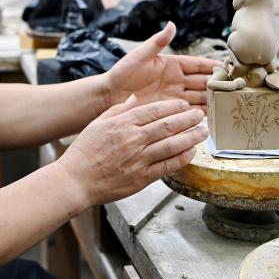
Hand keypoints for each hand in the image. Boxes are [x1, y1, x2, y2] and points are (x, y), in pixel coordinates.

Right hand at [58, 96, 207, 206]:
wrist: (75, 180)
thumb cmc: (84, 153)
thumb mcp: (97, 123)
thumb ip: (118, 110)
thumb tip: (134, 99)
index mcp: (123, 123)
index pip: (154, 110)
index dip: (173, 107)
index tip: (184, 105)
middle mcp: (133, 139)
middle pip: (168, 125)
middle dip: (188, 119)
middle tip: (200, 115)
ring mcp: (139, 159)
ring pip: (172, 145)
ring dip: (191, 137)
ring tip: (203, 132)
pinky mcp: (142, 177)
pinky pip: (167, 166)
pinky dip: (182, 158)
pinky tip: (191, 152)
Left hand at [104, 22, 219, 107]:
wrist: (110, 95)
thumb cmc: (123, 73)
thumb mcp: (140, 56)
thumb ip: (157, 42)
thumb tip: (171, 24)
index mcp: (172, 64)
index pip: (198, 65)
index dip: (213, 66)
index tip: (229, 67)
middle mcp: (177, 80)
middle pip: (203, 82)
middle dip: (219, 84)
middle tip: (236, 88)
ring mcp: (175, 95)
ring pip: (200, 97)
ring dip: (213, 100)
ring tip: (229, 104)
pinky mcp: (170, 109)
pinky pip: (190, 110)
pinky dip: (202, 113)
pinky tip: (213, 116)